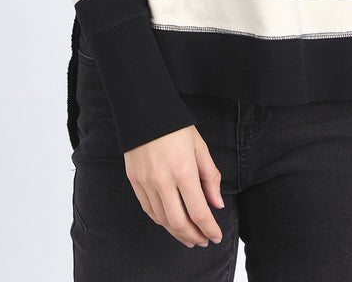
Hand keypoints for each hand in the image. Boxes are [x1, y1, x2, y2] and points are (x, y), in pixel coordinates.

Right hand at [123, 125, 223, 247]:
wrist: (144, 110)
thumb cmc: (175, 127)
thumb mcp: (200, 147)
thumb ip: (210, 177)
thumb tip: (216, 204)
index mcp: (184, 171)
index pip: (198, 212)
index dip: (209, 229)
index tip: (216, 236)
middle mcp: (163, 180)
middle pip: (179, 222)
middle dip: (194, 237)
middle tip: (203, 241)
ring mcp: (146, 182)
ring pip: (162, 220)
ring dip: (177, 233)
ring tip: (189, 237)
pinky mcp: (135, 181)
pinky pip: (148, 209)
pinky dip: (161, 221)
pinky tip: (170, 223)